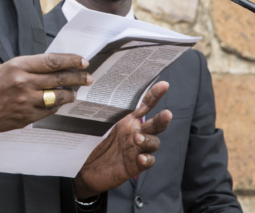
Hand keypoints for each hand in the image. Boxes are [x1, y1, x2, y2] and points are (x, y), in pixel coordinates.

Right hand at [0, 53, 91, 138]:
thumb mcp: (8, 67)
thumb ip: (31, 66)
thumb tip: (56, 66)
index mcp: (19, 66)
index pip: (52, 61)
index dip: (71, 60)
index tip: (83, 61)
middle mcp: (23, 83)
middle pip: (58, 78)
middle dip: (77, 77)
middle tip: (88, 77)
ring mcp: (25, 102)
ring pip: (57, 97)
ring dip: (70, 93)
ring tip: (75, 92)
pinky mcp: (25, 118)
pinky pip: (48, 111)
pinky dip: (56, 106)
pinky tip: (59, 102)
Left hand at [72, 81, 171, 199]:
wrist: (87, 169)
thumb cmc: (94, 142)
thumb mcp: (100, 124)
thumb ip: (106, 112)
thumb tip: (105, 90)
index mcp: (129, 120)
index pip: (145, 105)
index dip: (155, 95)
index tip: (164, 85)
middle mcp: (137, 132)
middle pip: (155, 124)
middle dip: (162, 119)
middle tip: (167, 113)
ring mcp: (138, 149)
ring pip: (153, 142)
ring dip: (148, 140)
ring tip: (138, 139)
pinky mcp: (136, 165)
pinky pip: (148, 161)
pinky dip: (147, 159)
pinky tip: (141, 158)